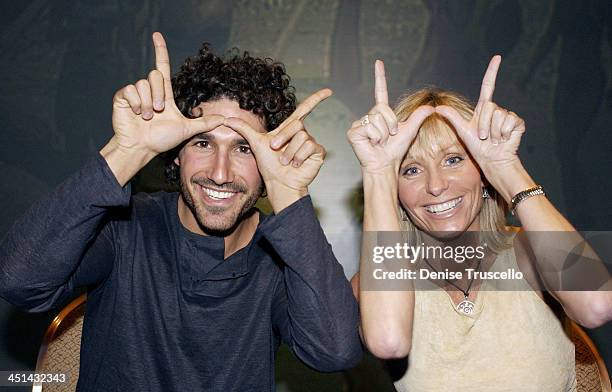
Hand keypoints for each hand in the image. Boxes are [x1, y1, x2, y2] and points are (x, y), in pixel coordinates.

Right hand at [110, 32, 223, 158]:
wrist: (141, 147)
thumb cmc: (161, 140)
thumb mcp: (186, 129)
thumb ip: (204, 123)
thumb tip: (224, 119)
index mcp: (163, 94)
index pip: (162, 67)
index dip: (160, 51)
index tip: (157, 35)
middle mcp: (149, 90)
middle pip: (155, 75)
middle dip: (158, 95)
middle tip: (158, 112)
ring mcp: (135, 93)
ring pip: (143, 84)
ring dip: (147, 103)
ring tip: (146, 117)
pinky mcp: (122, 97)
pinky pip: (130, 90)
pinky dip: (136, 103)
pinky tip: (136, 114)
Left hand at [223, 89, 330, 211]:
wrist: (279, 183)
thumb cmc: (269, 166)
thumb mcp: (255, 144)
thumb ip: (244, 129)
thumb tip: (227, 119)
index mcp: (290, 129)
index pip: (304, 109)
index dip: (316, 99)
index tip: (328, 91)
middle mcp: (302, 134)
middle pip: (297, 124)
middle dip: (283, 138)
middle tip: (275, 150)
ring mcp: (311, 143)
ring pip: (302, 136)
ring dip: (290, 151)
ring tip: (285, 162)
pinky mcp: (318, 153)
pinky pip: (310, 146)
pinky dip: (299, 156)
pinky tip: (295, 165)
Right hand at [347, 60, 433, 172]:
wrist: (385, 164)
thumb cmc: (395, 149)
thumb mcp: (410, 130)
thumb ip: (419, 117)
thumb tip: (432, 107)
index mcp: (381, 113)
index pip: (381, 91)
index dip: (380, 77)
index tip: (379, 62)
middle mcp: (370, 115)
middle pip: (382, 109)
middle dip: (390, 124)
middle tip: (388, 137)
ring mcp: (360, 123)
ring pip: (377, 120)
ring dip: (383, 134)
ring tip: (380, 142)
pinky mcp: (353, 131)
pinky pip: (369, 128)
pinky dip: (375, 138)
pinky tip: (372, 144)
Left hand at [435, 56, 525, 181]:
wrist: (491, 159)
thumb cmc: (477, 147)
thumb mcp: (462, 131)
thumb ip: (452, 117)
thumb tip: (437, 108)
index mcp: (484, 108)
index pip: (488, 85)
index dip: (492, 71)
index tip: (497, 57)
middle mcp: (497, 109)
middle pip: (489, 106)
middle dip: (483, 125)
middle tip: (483, 137)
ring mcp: (508, 116)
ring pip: (499, 115)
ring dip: (493, 132)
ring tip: (493, 139)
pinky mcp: (517, 123)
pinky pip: (510, 122)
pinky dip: (504, 134)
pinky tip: (504, 139)